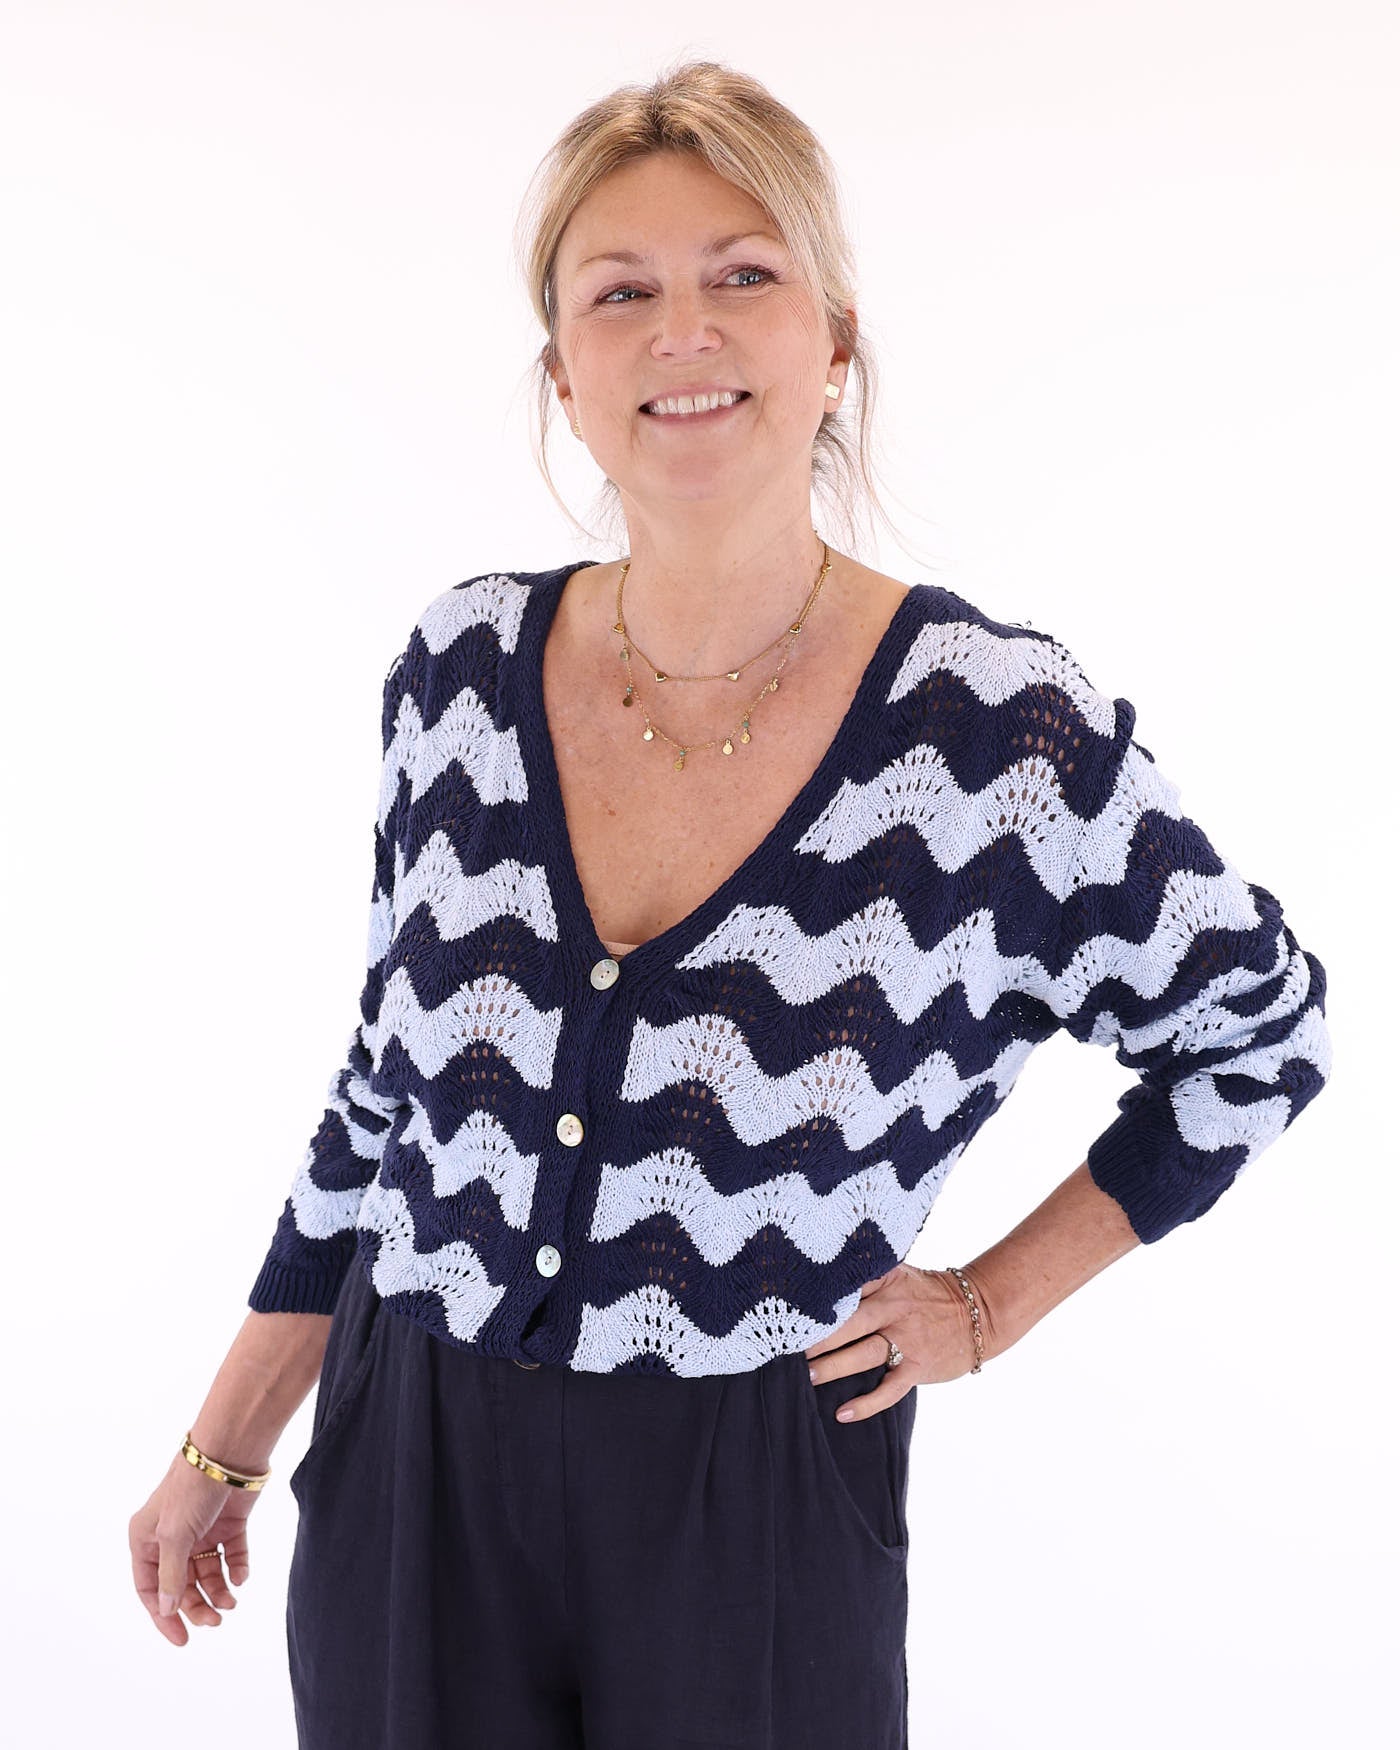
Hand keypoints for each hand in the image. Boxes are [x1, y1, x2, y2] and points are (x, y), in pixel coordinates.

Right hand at [128, 1449, 261, 1646]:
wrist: (230, 1451)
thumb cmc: (192, 1489)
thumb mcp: (175, 1536)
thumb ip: (171, 1575)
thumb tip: (166, 1609)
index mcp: (146, 1538)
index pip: (150, 1588)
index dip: (163, 1616)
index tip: (182, 1639)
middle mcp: (172, 1537)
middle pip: (181, 1584)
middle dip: (197, 1605)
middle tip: (215, 1621)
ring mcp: (201, 1529)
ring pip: (207, 1572)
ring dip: (219, 1590)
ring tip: (231, 1603)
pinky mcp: (229, 1522)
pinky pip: (231, 1555)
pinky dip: (237, 1569)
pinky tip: (241, 1576)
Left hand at [802, 1263, 984, 1420]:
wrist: (979, 1312)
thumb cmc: (927, 1294)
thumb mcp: (898, 1275)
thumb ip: (865, 1279)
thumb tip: (817, 1288)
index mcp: (886, 1281)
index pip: (845, 1287)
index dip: (816, 1299)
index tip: (787, 1310)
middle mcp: (894, 1308)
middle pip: (848, 1323)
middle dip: (816, 1337)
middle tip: (786, 1347)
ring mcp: (907, 1339)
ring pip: (863, 1354)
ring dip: (832, 1366)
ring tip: (805, 1377)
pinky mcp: (918, 1366)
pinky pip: (889, 1389)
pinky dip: (866, 1403)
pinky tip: (842, 1413)